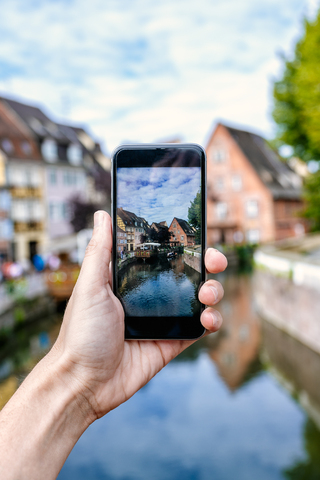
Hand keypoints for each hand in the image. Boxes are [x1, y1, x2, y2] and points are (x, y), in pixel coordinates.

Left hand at [52, 210, 226, 419]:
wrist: (85, 383)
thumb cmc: (81, 333)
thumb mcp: (89, 286)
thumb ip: (99, 251)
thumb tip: (102, 214)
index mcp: (131, 279)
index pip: (162, 254)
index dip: (182, 243)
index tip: (196, 233)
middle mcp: (149, 296)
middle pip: (187, 273)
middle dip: (206, 263)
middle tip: (214, 260)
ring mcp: (162, 319)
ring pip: (198, 298)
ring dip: (213, 291)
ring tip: (207, 294)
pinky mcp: (172, 341)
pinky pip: (199, 327)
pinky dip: (211, 320)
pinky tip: (209, 318)